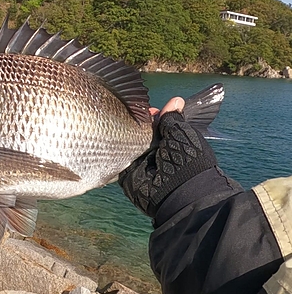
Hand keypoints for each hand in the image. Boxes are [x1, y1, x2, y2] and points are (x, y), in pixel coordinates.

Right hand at [119, 97, 217, 216]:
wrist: (178, 193)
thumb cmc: (187, 160)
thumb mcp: (182, 134)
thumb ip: (173, 118)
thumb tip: (175, 100)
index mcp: (171, 141)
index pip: (157, 124)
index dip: (151, 115)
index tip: (145, 108)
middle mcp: (154, 151)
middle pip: (140, 132)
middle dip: (134, 122)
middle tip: (127, 112)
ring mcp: (139, 161)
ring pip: (127, 142)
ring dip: (122, 134)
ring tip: (115, 120)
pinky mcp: (125, 172)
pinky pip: (116, 156)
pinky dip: (112, 148)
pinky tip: (107, 135)